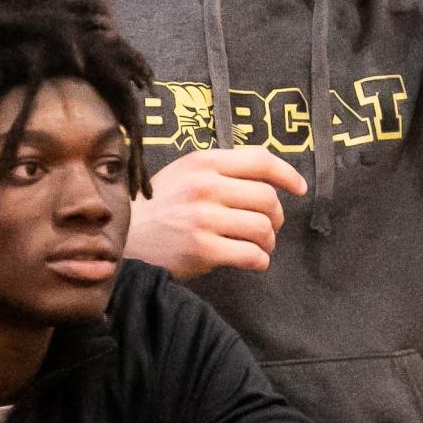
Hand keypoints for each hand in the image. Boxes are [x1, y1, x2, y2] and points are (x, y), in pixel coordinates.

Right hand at [125, 147, 307, 279]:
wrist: (123, 238)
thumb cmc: (159, 206)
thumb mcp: (185, 173)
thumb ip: (220, 170)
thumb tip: (265, 175)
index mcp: (204, 162)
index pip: (261, 160)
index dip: (288, 174)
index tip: (299, 188)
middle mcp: (206, 186)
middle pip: (267, 198)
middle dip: (276, 217)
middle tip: (269, 227)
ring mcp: (204, 218)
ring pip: (263, 227)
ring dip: (268, 241)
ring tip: (258, 246)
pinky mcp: (203, 249)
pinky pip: (251, 255)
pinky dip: (259, 261)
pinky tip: (252, 261)